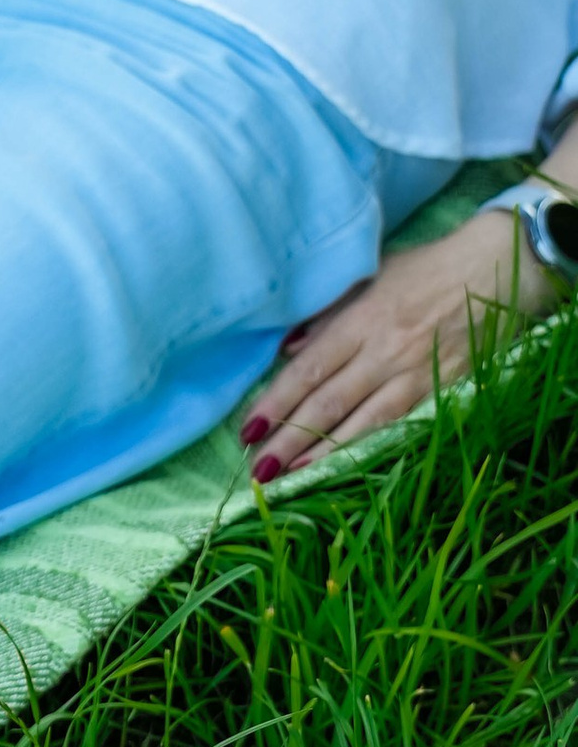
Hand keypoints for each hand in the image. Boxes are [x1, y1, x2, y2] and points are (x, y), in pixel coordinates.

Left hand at [239, 206, 561, 479]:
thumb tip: (290, 350)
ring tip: (290, 477)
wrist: (498, 271)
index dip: (278, 401)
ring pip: (364, 422)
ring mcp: (417, 374)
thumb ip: (329, 314)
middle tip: (258, 468)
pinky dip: (370, 447)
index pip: (310, 369)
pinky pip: (401, 425)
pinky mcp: (444, 390)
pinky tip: (346, 465)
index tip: (249, 428)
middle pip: (330, 403)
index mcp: (363, 320)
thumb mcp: (370, 277)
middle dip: (290, 437)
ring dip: (324, 452)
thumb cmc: (427, 269)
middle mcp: (386, 351)